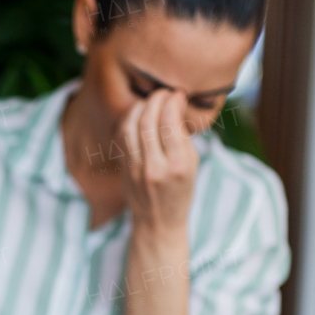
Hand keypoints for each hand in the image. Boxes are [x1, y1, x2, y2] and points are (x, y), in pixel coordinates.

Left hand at [119, 89, 199, 234]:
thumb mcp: (192, 165)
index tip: (177, 94)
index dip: (172, 102)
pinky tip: (137, 114)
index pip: (170, 124)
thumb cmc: (180, 191)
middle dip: (155, 100)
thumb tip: (174, 103)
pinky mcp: (124, 169)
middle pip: (148, 122)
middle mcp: (155, 167)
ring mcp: (136, 169)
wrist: (157, 222)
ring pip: (131, 127)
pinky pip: (122, 137)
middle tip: (163, 92)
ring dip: (139, 107)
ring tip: (150, 100)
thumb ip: (182, 137)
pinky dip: (128, 120)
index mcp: (178, 166)